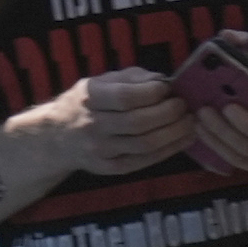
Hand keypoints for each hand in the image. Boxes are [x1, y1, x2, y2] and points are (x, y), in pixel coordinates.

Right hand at [1, 62, 195, 192]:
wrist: (57, 136)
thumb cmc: (87, 103)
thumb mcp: (102, 81)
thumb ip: (132, 78)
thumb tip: (163, 80)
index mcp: (90, 97)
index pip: (125, 97)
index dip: (152, 93)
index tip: (169, 88)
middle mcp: (93, 125)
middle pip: (138, 123)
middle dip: (168, 114)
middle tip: (184, 106)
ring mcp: (101, 150)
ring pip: (145, 145)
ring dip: (174, 133)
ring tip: (190, 122)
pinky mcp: (111, 168)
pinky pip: (145, 161)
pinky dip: (169, 150)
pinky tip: (183, 139)